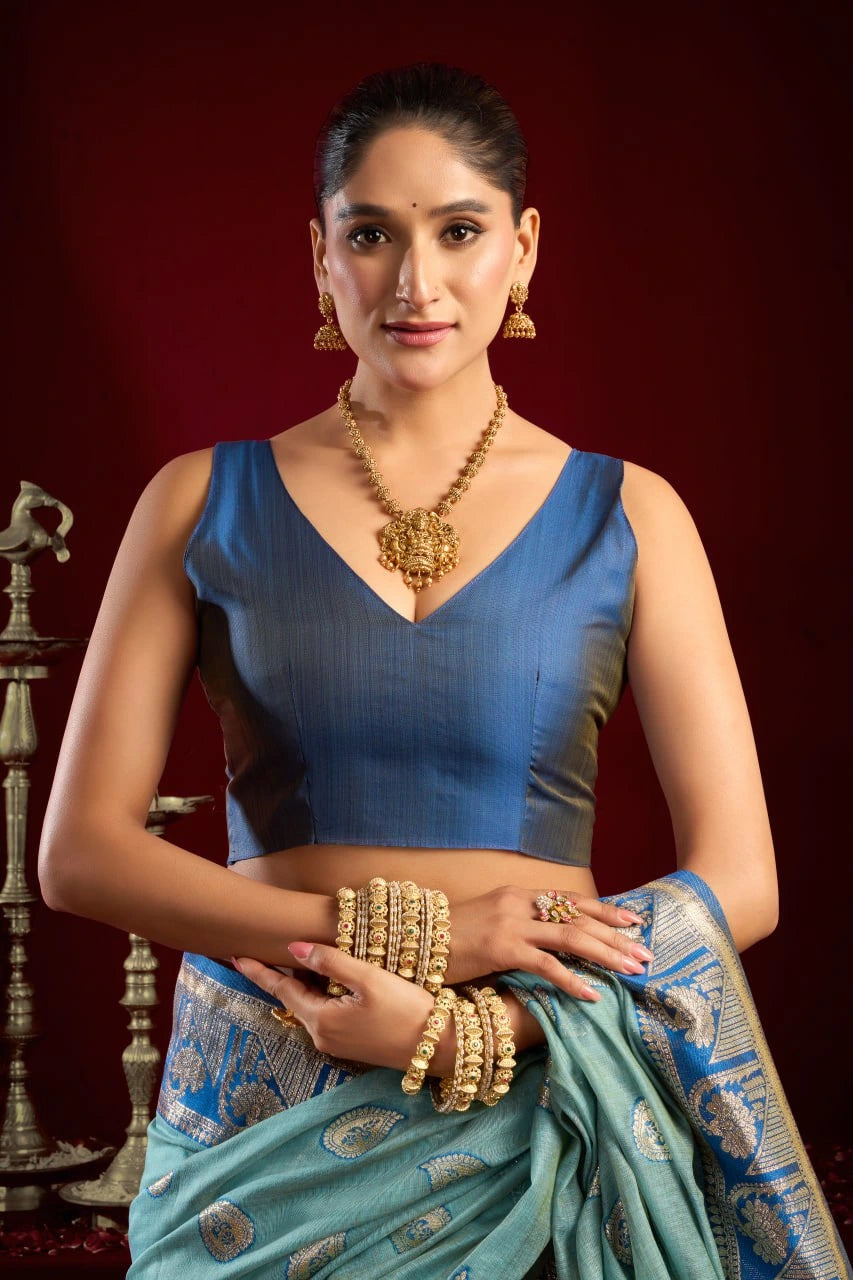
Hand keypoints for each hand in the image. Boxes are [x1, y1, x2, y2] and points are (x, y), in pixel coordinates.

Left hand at [232, 943, 457, 1076]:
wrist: (439, 1046)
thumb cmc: (406, 1009)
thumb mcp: (368, 978)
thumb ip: (330, 961)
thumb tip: (293, 948)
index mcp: (321, 1020)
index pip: (281, 990)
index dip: (258, 971)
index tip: (235, 956)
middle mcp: (323, 1037)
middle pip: (296, 998)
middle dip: (282, 974)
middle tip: (265, 949)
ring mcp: (338, 1044)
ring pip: (312, 1005)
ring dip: (306, 983)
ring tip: (299, 958)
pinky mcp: (353, 1045)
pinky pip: (327, 1014)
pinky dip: (322, 994)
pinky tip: (330, 978)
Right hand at [445, 886, 652, 1001]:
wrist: (415, 940)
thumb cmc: (452, 939)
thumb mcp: (490, 923)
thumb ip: (520, 927)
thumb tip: (550, 943)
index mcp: (519, 895)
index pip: (571, 900)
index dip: (605, 911)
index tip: (633, 921)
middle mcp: (520, 903)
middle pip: (579, 917)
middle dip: (616, 936)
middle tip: (645, 953)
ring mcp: (512, 924)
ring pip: (571, 937)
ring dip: (606, 954)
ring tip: (631, 971)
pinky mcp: (502, 948)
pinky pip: (547, 965)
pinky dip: (572, 980)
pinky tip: (592, 994)